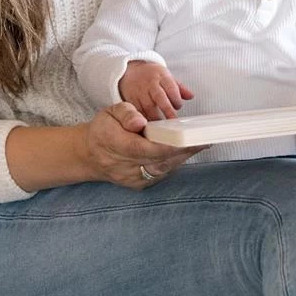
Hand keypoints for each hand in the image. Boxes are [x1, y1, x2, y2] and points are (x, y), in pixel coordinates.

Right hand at [77, 102, 207, 189]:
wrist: (90, 154)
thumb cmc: (103, 129)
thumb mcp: (110, 112)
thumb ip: (126, 113)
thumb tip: (140, 122)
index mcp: (114, 143)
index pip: (146, 148)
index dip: (170, 145)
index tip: (189, 138)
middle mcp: (122, 166)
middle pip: (160, 160)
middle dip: (184, 150)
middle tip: (206, 139)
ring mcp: (130, 178)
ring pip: (162, 169)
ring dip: (182, 157)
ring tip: (200, 144)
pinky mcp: (138, 184)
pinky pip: (160, 174)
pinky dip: (173, 163)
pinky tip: (185, 153)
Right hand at [117, 60, 193, 120]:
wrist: (130, 71)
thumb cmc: (151, 76)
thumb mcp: (166, 77)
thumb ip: (179, 88)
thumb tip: (191, 96)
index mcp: (162, 76)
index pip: (171, 87)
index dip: (175, 98)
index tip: (178, 106)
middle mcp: (150, 83)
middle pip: (159, 97)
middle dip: (167, 110)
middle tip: (173, 121)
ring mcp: (140, 91)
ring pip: (148, 106)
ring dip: (156, 117)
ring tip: (163, 127)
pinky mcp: (131, 99)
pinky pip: (138, 111)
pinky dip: (145, 119)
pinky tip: (150, 126)